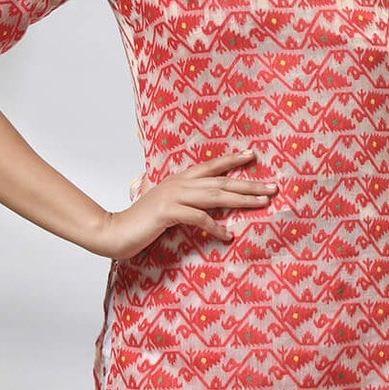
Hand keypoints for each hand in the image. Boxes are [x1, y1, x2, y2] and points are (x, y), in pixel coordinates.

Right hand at [94, 148, 276, 259]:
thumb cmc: (141, 222)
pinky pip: (199, 218)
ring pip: (216, 195)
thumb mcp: (162, 205)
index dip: (232, 159)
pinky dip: (216, 227)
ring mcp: (174, 196)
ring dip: (242, 199)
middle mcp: (179, 183)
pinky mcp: (169, 212)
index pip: (211, 166)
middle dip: (249, 184)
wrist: (115, 230)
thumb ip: (179, 200)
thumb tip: (195, 204)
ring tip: (263, 203)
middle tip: (273, 187)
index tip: (252, 154)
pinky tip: (228, 235)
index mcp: (179, 179)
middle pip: (221, 181)